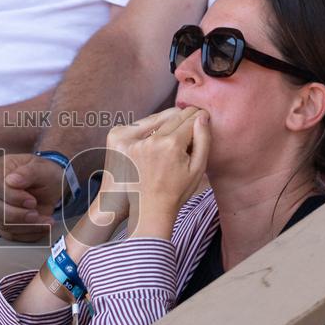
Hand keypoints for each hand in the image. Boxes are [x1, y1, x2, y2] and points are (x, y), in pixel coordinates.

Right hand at [0, 153, 61, 241]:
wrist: (50, 188)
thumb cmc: (45, 175)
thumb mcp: (43, 169)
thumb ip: (29, 172)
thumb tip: (12, 180)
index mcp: (0, 168)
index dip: (13, 197)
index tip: (32, 201)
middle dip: (18, 214)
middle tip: (36, 213)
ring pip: (1, 223)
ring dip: (27, 226)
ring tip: (46, 221)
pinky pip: (9, 235)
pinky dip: (28, 234)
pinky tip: (42, 227)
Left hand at [113, 107, 209, 236]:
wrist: (148, 208)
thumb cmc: (177, 192)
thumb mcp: (198, 169)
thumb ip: (203, 140)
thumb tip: (202, 116)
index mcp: (170, 145)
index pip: (189, 119)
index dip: (199, 117)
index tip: (204, 117)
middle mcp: (150, 140)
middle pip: (173, 116)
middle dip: (186, 117)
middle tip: (195, 120)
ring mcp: (133, 140)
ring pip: (157, 119)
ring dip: (169, 121)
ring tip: (179, 129)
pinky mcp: (120, 141)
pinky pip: (142, 127)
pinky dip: (153, 128)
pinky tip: (161, 136)